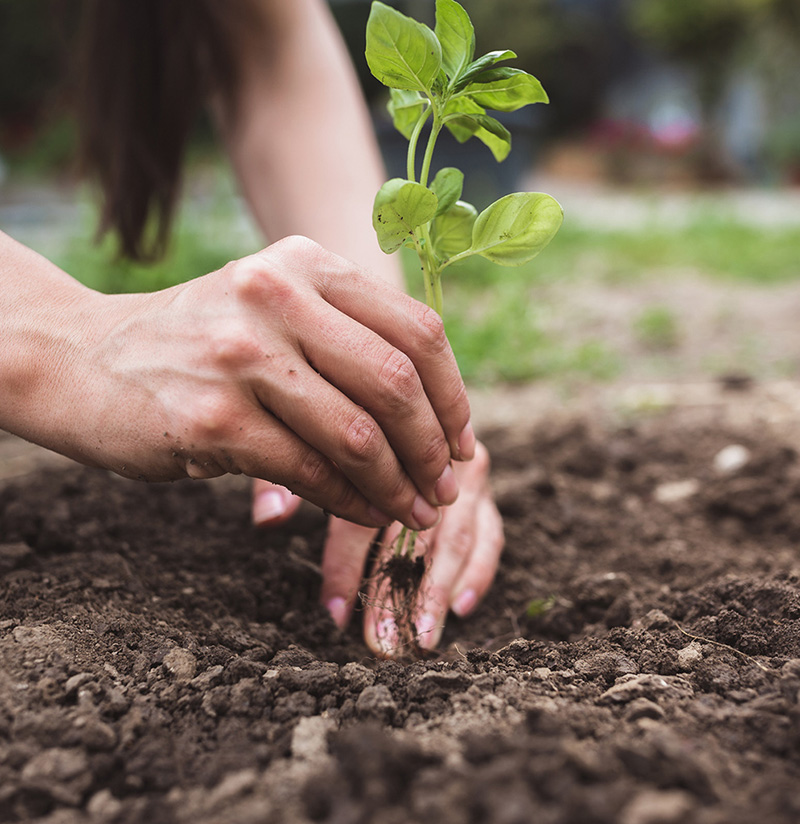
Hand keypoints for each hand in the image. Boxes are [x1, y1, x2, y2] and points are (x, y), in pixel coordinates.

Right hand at [55, 236, 473, 529]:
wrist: (83, 359)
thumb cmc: (196, 343)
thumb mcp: (272, 308)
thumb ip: (346, 339)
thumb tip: (434, 413)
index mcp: (306, 264)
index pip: (417, 330)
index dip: (453, 395)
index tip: (462, 440)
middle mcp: (278, 295)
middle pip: (397, 382)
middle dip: (434, 449)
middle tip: (446, 488)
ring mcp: (243, 354)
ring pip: (359, 434)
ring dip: (399, 486)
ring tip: (416, 512)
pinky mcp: (214, 417)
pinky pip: (311, 471)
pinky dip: (350, 502)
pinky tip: (366, 514)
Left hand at [253, 441, 503, 655]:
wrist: (388, 388)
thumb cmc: (335, 426)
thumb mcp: (301, 442)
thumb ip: (282, 476)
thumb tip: (268, 521)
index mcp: (382, 437)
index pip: (366, 508)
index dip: (348, 563)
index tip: (334, 611)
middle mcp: (429, 449)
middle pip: (414, 527)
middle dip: (398, 589)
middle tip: (381, 640)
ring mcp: (462, 465)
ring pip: (455, 535)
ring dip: (437, 589)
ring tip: (421, 636)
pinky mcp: (481, 483)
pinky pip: (489, 531)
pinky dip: (479, 569)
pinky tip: (461, 607)